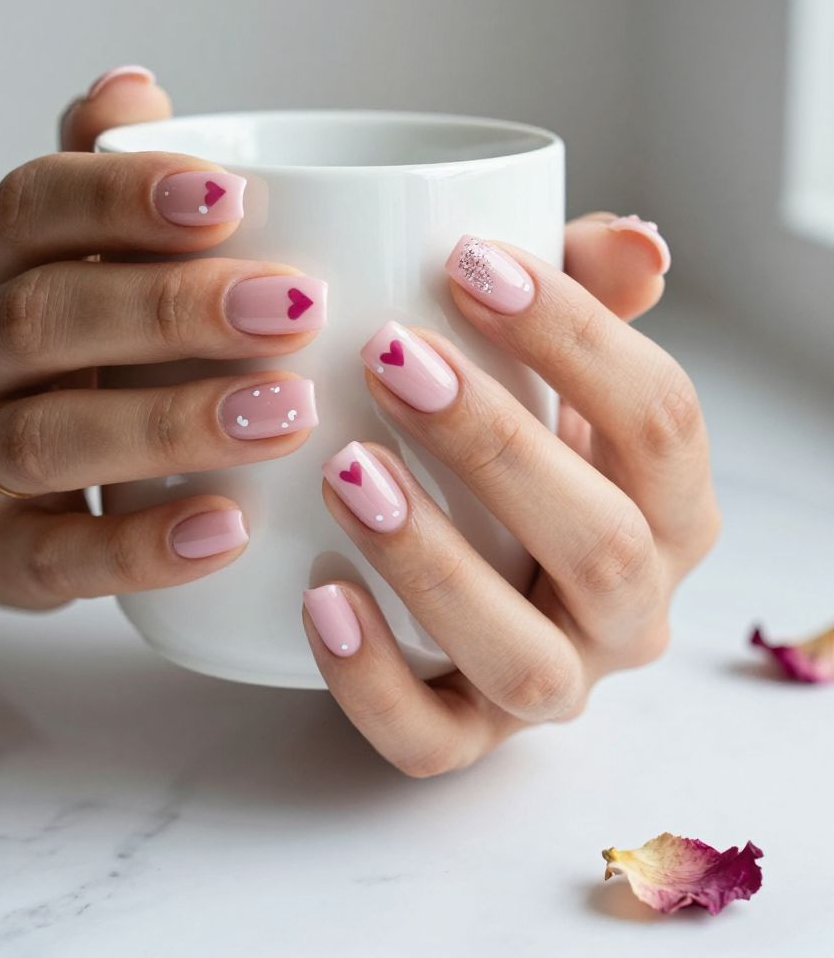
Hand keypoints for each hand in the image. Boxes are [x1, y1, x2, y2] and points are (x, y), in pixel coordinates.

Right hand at [0, 68, 324, 601]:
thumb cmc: (53, 360)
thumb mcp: (65, 263)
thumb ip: (100, 180)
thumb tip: (135, 84)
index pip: (34, 207)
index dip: (125, 197)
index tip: (232, 198)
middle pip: (45, 317)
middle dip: (171, 309)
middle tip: (290, 309)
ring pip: (49, 435)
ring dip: (173, 421)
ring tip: (285, 413)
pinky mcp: (1, 552)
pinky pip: (63, 555)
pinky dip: (147, 545)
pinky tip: (229, 528)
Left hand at [302, 217, 719, 775]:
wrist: (467, 578)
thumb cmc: (511, 456)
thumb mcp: (551, 374)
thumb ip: (588, 301)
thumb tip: (633, 242)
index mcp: (667, 508)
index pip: (660, 421)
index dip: (576, 336)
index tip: (469, 260)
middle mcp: (629, 609)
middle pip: (599, 541)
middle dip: (494, 444)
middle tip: (389, 357)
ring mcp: (553, 686)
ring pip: (521, 657)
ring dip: (434, 563)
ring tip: (346, 471)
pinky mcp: (468, 737)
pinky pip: (431, 740)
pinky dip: (371, 678)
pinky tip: (314, 597)